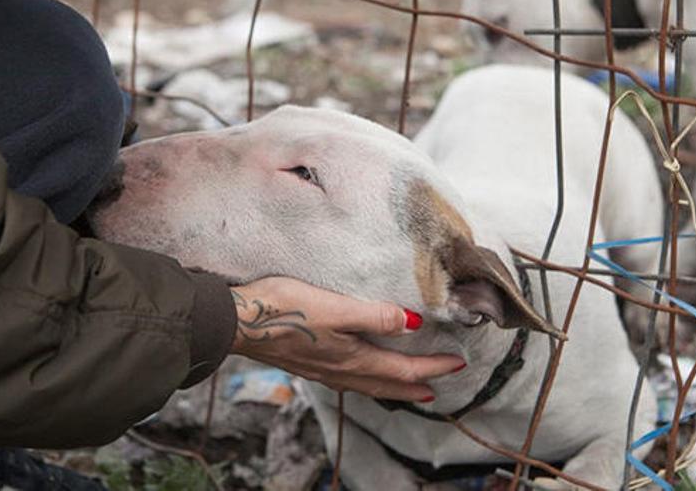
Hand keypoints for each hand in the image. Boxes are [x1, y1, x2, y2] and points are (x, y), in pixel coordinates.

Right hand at [228, 276, 464, 401]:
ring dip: (392, 387)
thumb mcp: (335, 307)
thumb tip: (413, 324)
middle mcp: (340, 371)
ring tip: (407, 388)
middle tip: (439, 389)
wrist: (237, 323)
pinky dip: (369, 381)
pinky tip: (362, 374)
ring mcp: (322, 370)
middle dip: (416, 386)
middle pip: (388, 385)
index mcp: (352, 359)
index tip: (458, 363)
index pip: (404, 368)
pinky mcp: (308, 364)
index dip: (433, 367)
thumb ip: (375, 316)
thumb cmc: (284, 310)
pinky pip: (349, 381)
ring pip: (368, 386)